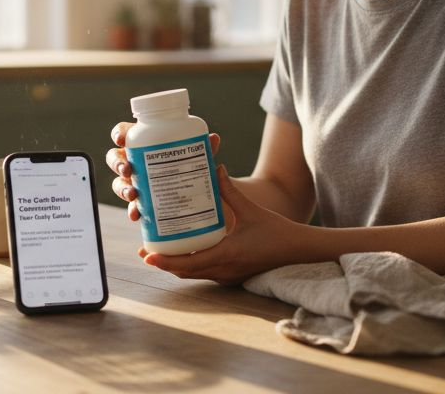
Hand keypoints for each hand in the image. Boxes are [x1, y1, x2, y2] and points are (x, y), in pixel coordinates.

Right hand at [105, 123, 220, 221]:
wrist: (201, 199)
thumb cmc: (194, 170)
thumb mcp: (200, 160)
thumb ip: (205, 151)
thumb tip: (214, 138)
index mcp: (147, 144)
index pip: (126, 133)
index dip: (119, 134)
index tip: (121, 140)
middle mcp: (137, 163)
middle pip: (116, 158)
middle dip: (117, 163)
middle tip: (128, 169)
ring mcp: (137, 183)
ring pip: (118, 183)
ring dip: (122, 188)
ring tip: (133, 194)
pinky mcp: (142, 204)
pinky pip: (131, 206)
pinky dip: (132, 210)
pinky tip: (136, 215)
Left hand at [142, 164, 303, 285]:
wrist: (299, 250)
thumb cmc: (277, 231)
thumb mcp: (250, 209)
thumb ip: (230, 191)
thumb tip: (216, 168)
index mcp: (226, 255)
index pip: (187, 263)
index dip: (165, 261)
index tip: (147, 255)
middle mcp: (224, 270)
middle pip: (185, 272)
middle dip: (164, 263)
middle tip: (145, 251)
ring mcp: (229, 276)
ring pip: (194, 274)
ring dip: (176, 266)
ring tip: (159, 252)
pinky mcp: (233, 275)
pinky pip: (206, 273)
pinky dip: (192, 266)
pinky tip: (185, 254)